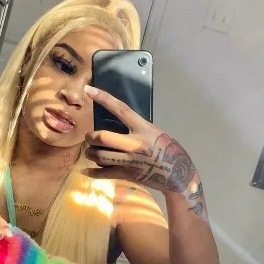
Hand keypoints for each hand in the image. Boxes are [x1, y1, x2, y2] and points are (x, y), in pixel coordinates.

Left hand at [84, 85, 204, 213]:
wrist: (177, 174)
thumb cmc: (168, 149)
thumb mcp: (154, 132)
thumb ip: (136, 128)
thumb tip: (116, 125)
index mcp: (143, 128)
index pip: (120, 109)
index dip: (103, 98)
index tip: (88, 89)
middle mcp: (135, 144)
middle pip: (102, 137)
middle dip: (90, 137)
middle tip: (89, 138)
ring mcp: (130, 160)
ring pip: (99, 155)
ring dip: (90, 153)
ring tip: (90, 151)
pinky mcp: (128, 174)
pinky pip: (104, 173)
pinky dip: (93, 172)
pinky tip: (86, 170)